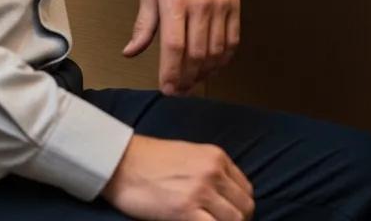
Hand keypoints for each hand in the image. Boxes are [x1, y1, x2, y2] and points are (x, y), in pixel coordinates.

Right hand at [101, 134, 253, 220]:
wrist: (124, 162)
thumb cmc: (154, 160)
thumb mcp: (192, 156)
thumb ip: (212, 171)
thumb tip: (224, 195)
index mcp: (218, 158)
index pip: (246, 189)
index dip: (242, 208)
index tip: (234, 217)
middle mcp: (214, 172)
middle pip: (244, 206)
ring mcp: (201, 191)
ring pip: (234, 219)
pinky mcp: (184, 210)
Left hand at [123, 0, 239, 95]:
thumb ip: (143, 24)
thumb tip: (131, 52)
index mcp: (175, 1)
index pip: (174, 47)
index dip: (171, 73)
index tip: (167, 88)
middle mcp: (200, 4)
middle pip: (197, 53)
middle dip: (187, 78)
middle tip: (179, 89)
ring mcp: (221, 4)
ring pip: (216, 50)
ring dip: (205, 71)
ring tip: (194, 79)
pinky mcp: (235, 3)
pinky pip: (233, 38)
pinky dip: (225, 57)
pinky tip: (214, 63)